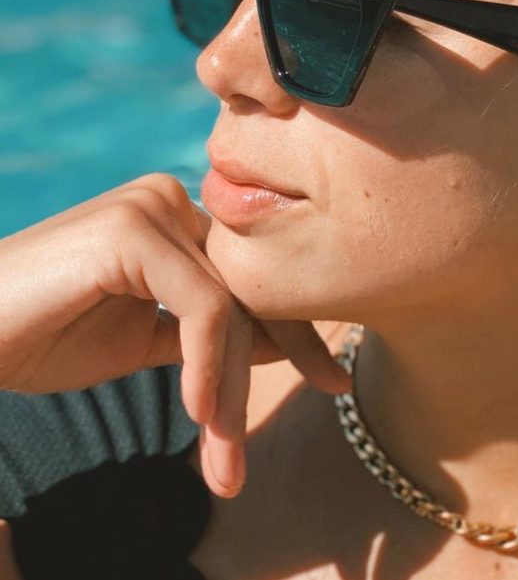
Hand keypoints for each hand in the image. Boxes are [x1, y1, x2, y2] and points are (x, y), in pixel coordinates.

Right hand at [0, 173, 351, 496]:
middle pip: (251, 289)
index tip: (334, 377)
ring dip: (234, 386)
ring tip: (225, 456)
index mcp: (179, 219)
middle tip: (312, 408)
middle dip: (284, 358)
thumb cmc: (45, 336)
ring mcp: (153, 206)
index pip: (255, 276)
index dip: (298, 329)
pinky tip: (200, 412)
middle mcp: (173, 201)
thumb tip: (286, 340)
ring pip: (233, 304)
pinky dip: (208, 365)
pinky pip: (204, 306)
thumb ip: (215, 333)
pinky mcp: (132, 228)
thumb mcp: (151, 341)